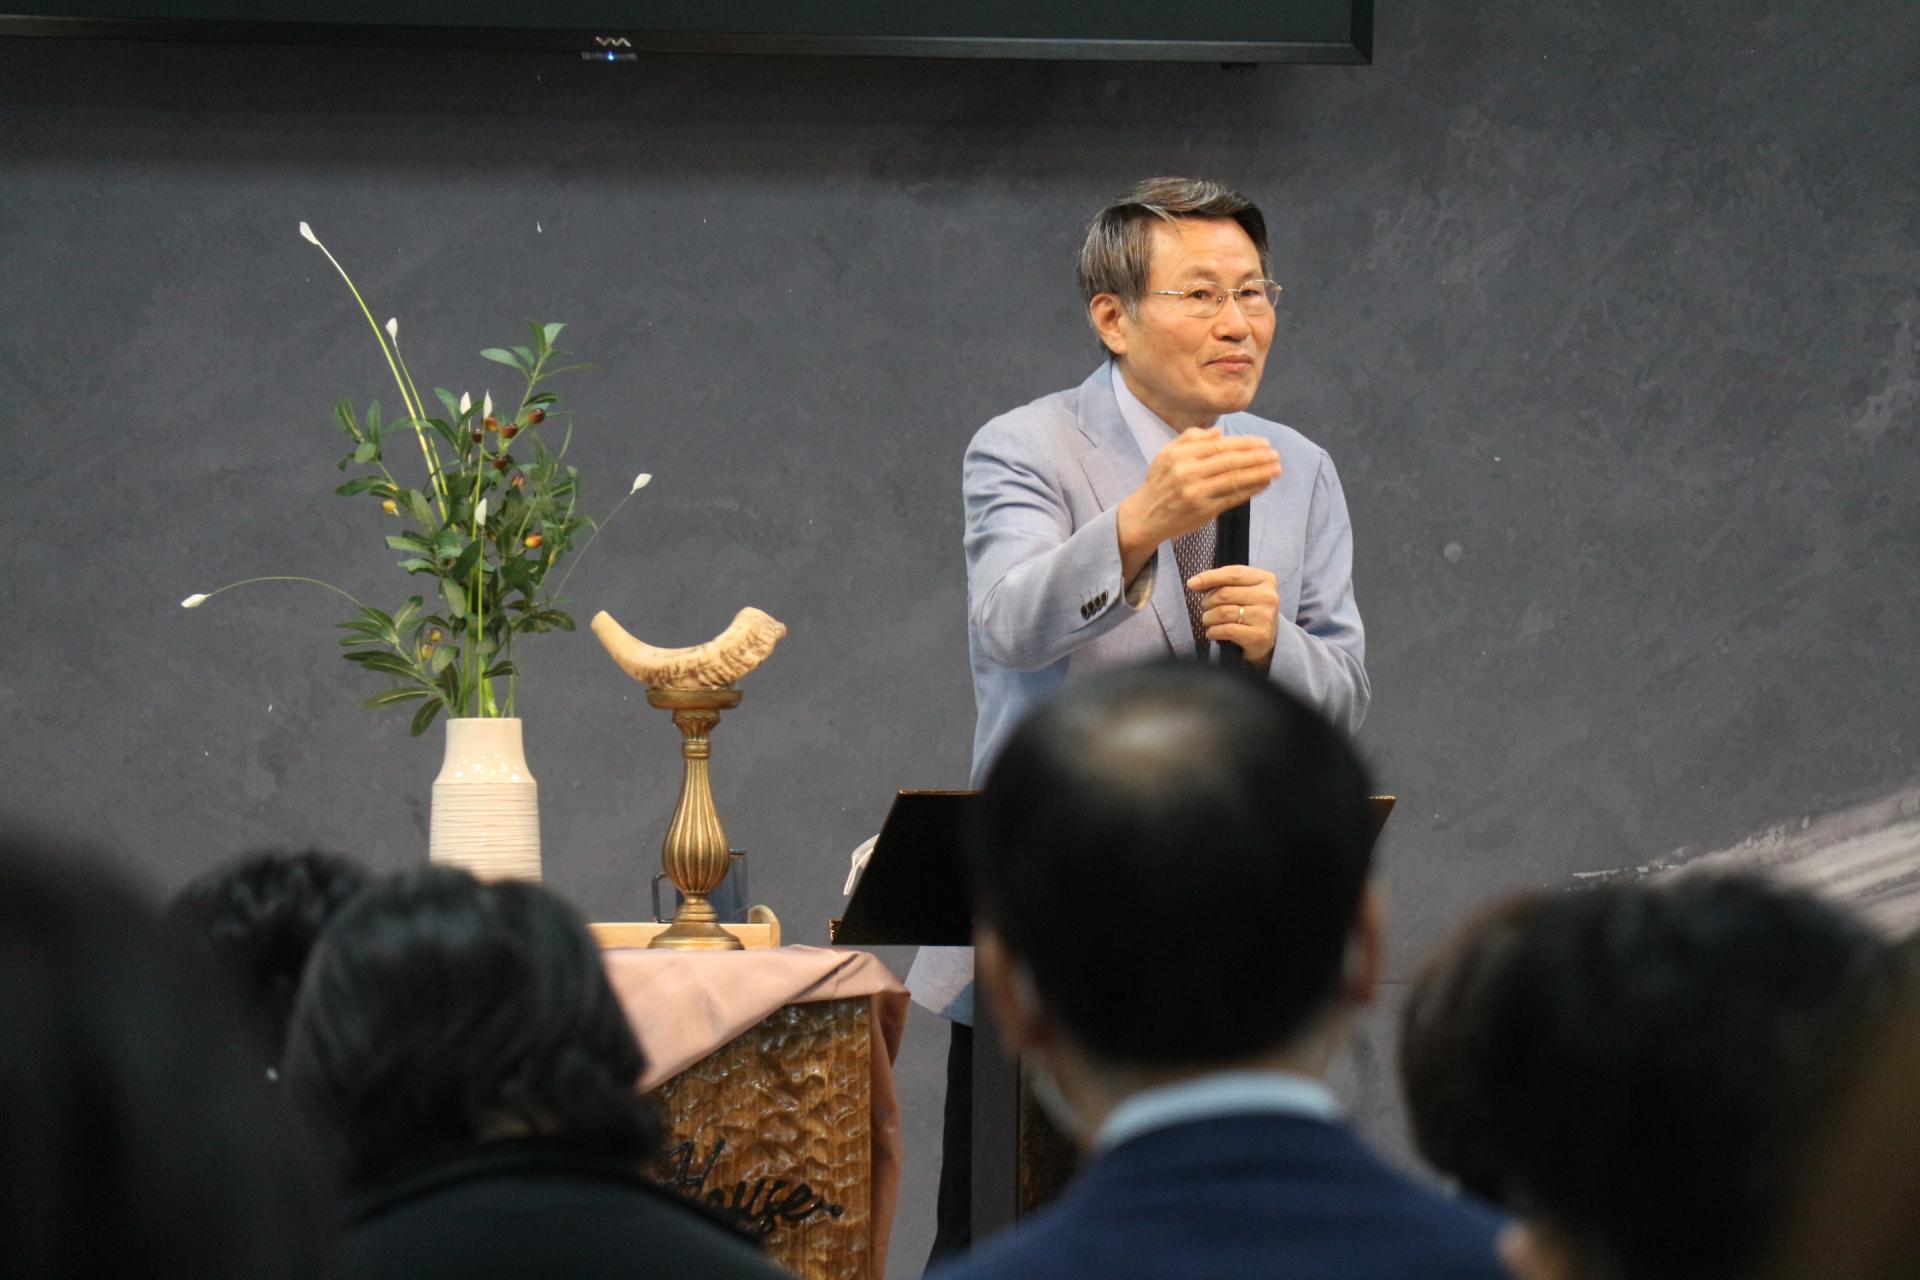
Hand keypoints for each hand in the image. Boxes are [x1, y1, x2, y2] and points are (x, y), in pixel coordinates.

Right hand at [1115, 428, 1280, 580]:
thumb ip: (1191, 438)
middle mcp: (1187, 472)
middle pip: (1230, 461)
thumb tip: (1219, 431)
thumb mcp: (1166, 454)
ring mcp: (1196, 492)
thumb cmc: (1160, 482)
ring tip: (1276, 469)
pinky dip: (1251, 490)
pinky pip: (1232, 498)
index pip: (1220, 445)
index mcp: (1180, 454)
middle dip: (1257, 457)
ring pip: (1234, 479)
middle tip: (1275, 455)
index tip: (1264, 443)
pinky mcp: (1203, 511)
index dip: (1246, 443)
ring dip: (1260, 473)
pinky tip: (1263, 484)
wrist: (1145, 516)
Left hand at [1186, 564, 1280, 664]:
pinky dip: (1213, 632)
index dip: (1209, 577)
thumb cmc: (1249, 611)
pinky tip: (1212, 633)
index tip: (1192, 584)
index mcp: (1265, 579)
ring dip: (1208, 618)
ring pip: (1223, 612)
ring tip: (1208, 621)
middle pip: (1225, 593)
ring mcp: (1265, 616)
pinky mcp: (1259, 636)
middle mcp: (1268, 596)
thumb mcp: (1242, 591)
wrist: (1266, 641)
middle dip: (1208, 602)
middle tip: (1206, 608)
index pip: (1233, 573)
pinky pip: (1226, 630)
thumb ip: (1222, 582)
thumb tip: (1194, 582)